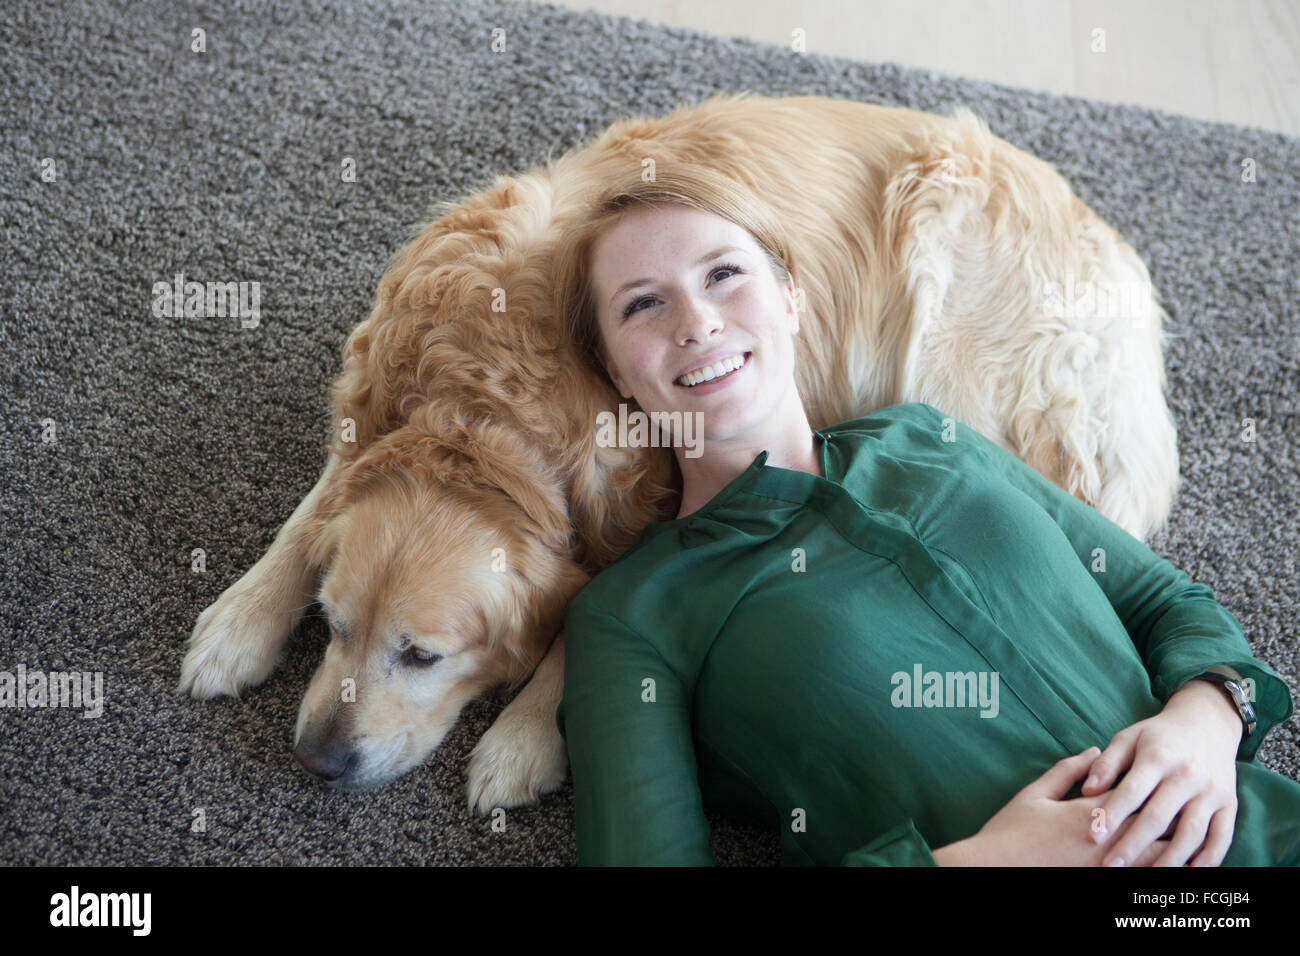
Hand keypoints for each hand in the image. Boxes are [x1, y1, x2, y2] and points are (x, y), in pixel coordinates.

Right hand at [964, 747, 1173, 865]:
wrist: (995, 868)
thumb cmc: (1011, 830)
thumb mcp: (1034, 793)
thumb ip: (1068, 771)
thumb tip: (1094, 752)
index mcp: (1090, 810)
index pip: (1135, 792)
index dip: (1155, 785)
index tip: (1172, 777)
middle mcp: (1106, 838)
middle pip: (1154, 825)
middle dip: (1176, 816)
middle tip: (1193, 808)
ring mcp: (1106, 866)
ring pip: (1156, 857)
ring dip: (1176, 848)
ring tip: (1192, 842)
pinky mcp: (1101, 882)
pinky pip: (1142, 878)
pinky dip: (1159, 871)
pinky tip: (1171, 868)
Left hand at [1079, 681, 1240, 866]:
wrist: (1207, 721)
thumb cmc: (1158, 734)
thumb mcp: (1128, 737)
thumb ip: (1107, 763)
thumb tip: (1087, 790)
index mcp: (1158, 757)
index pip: (1132, 791)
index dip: (1111, 815)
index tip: (1092, 836)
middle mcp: (1187, 775)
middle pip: (1158, 816)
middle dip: (1132, 844)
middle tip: (1110, 866)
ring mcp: (1211, 791)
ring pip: (1190, 832)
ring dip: (1168, 858)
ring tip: (1146, 876)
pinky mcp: (1229, 803)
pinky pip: (1222, 836)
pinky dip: (1209, 857)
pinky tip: (1190, 871)